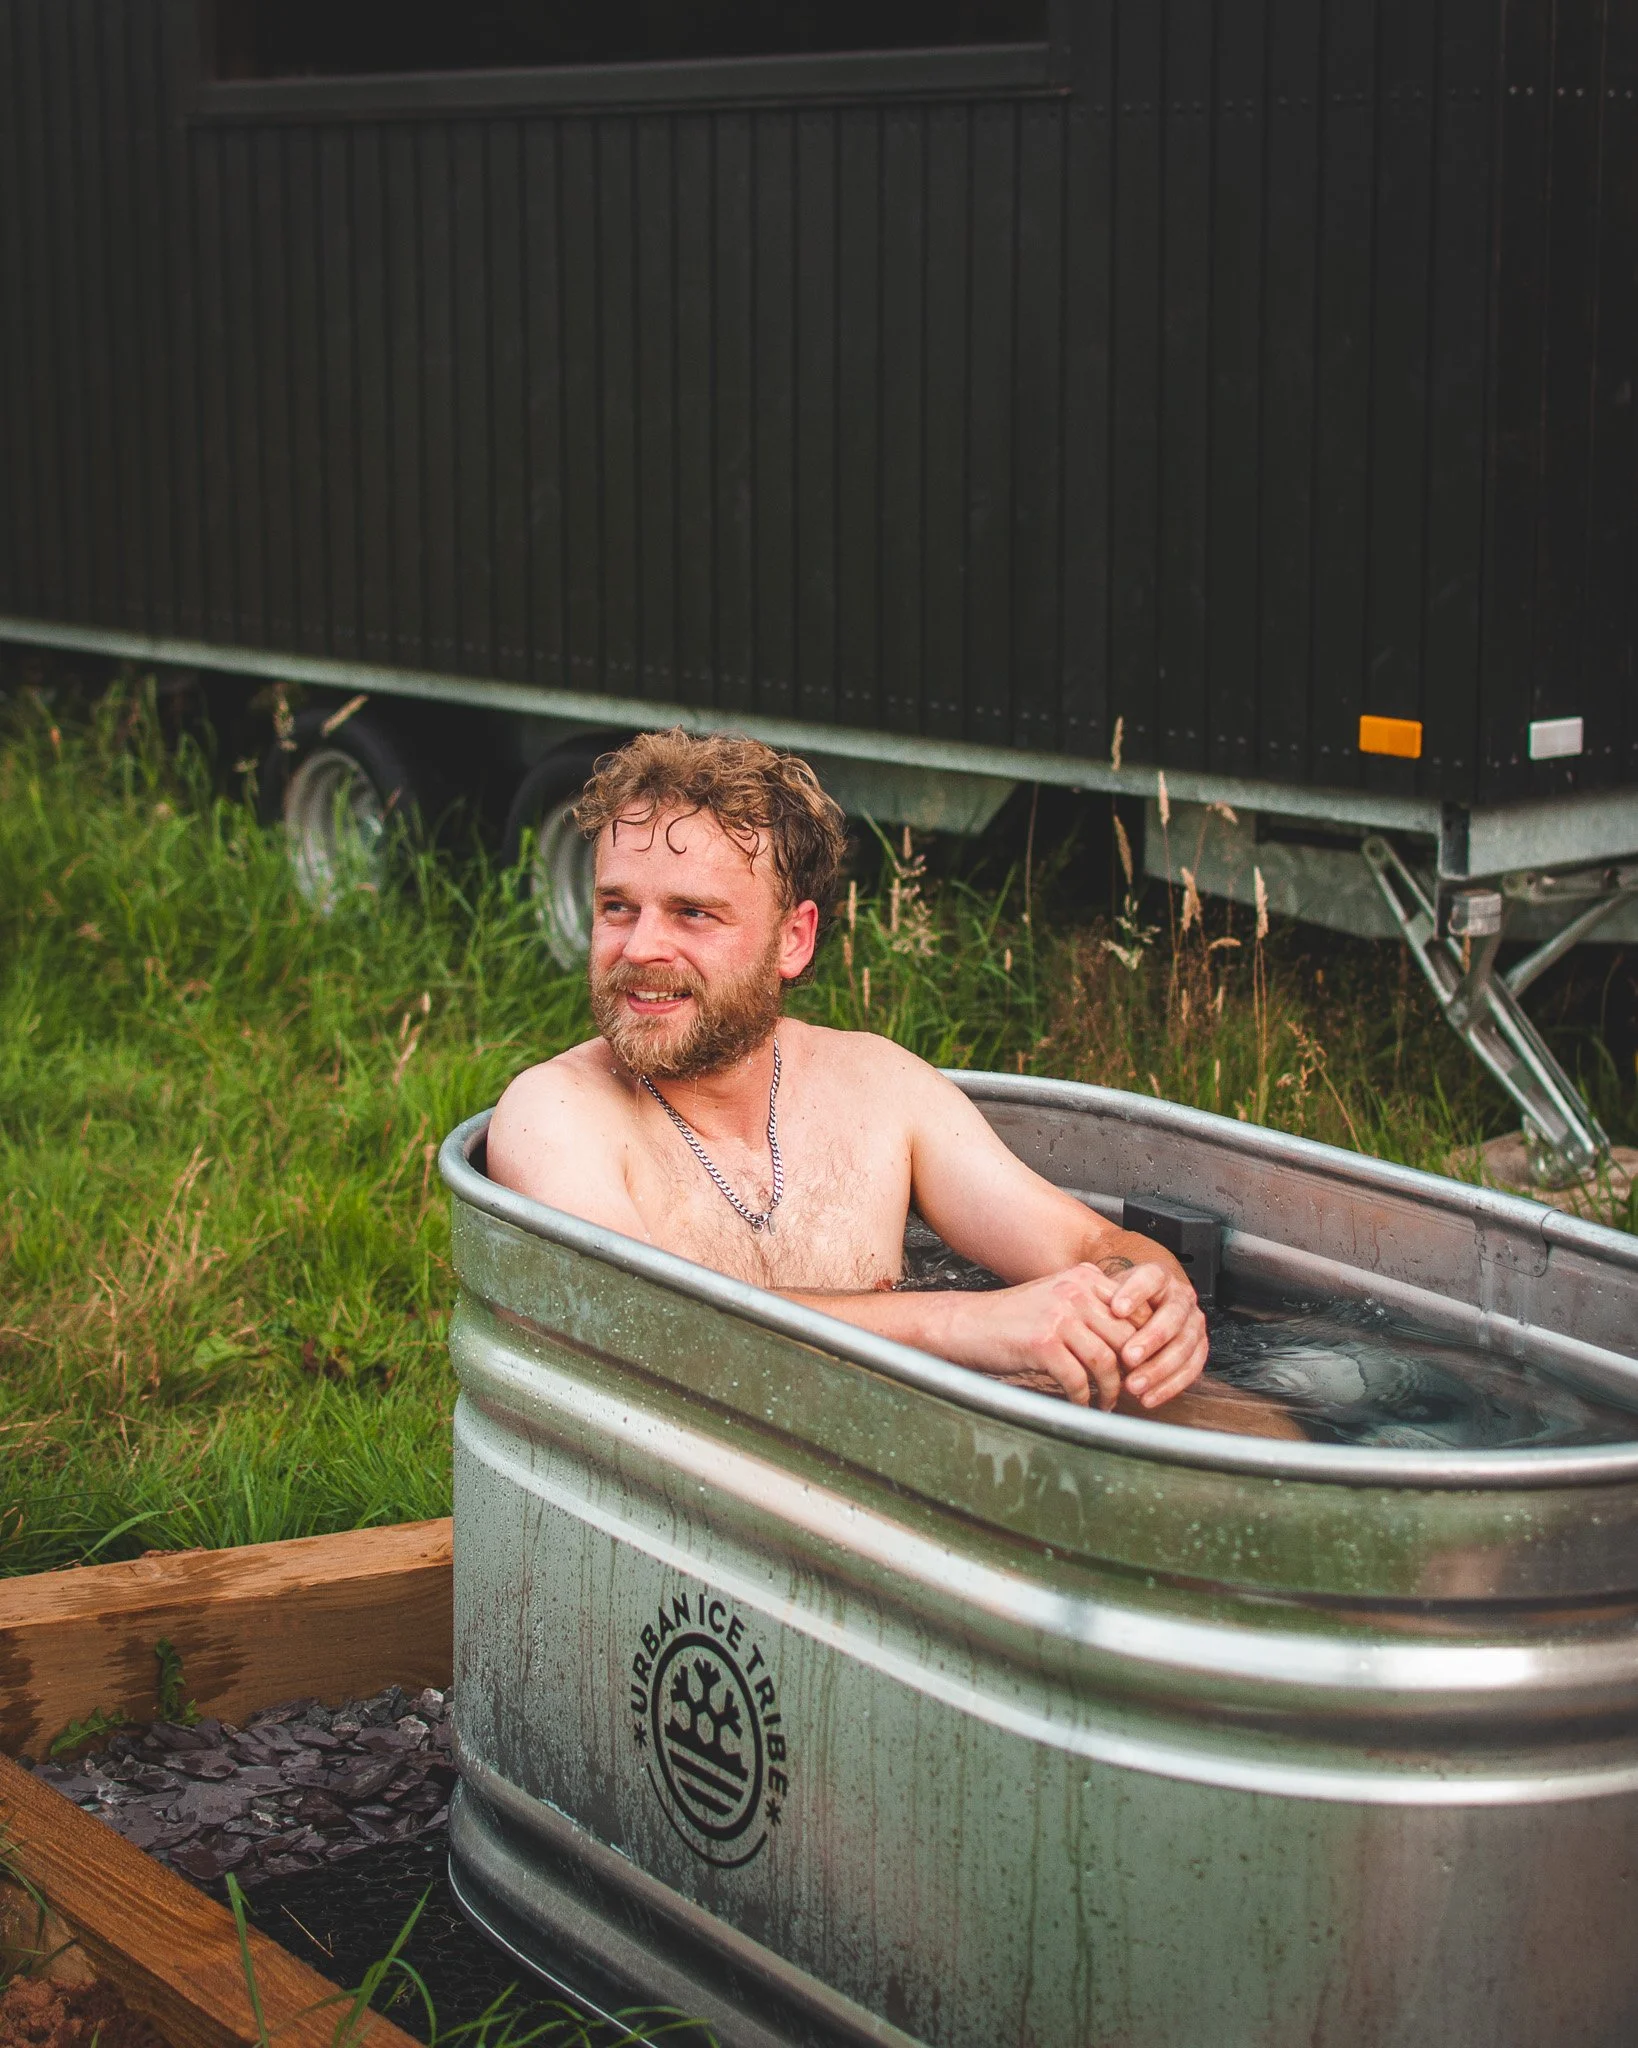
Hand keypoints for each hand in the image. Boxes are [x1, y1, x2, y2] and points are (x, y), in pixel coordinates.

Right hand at [938, 1266, 1150, 1409]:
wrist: (967, 1325)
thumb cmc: (1012, 1318)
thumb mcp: (1056, 1298)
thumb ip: (1091, 1308)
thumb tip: (1131, 1340)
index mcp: (1083, 1278)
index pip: (1134, 1311)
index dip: (1145, 1343)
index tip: (1143, 1367)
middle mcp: (1075, 1291)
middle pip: (1125, 1337)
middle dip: (1133, 1371)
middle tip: (1131, 1391)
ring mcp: (1059, 1316)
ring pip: (1106, 1361)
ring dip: (1111, 1390)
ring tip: (1107, 1403)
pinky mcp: (1043, 1343)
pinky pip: (1078, 1379)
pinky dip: (1083, 1399)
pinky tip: (1081, 1405)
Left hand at [1090, 1261, 1207, 1407]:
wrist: (1137, 1313)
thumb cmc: (1118, 1305)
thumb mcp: (1109, 1293)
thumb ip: (1100, 1298)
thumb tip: (1081, 1304)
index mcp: (1160, 1277)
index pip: (1151, 1278)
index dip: (1135, 1293)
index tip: (1115, 1310)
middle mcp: (1181, 1297)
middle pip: (1172, 1315)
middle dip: (1150, 1338)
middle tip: (1127, 1357)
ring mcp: (1194, 1323)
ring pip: (1184, 1346)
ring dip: (1159, 1369)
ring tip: (1133, 1385)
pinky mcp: (1200, 1348)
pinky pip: (1191, 1369)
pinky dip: (1169, 1386)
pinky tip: (1148, 1398)